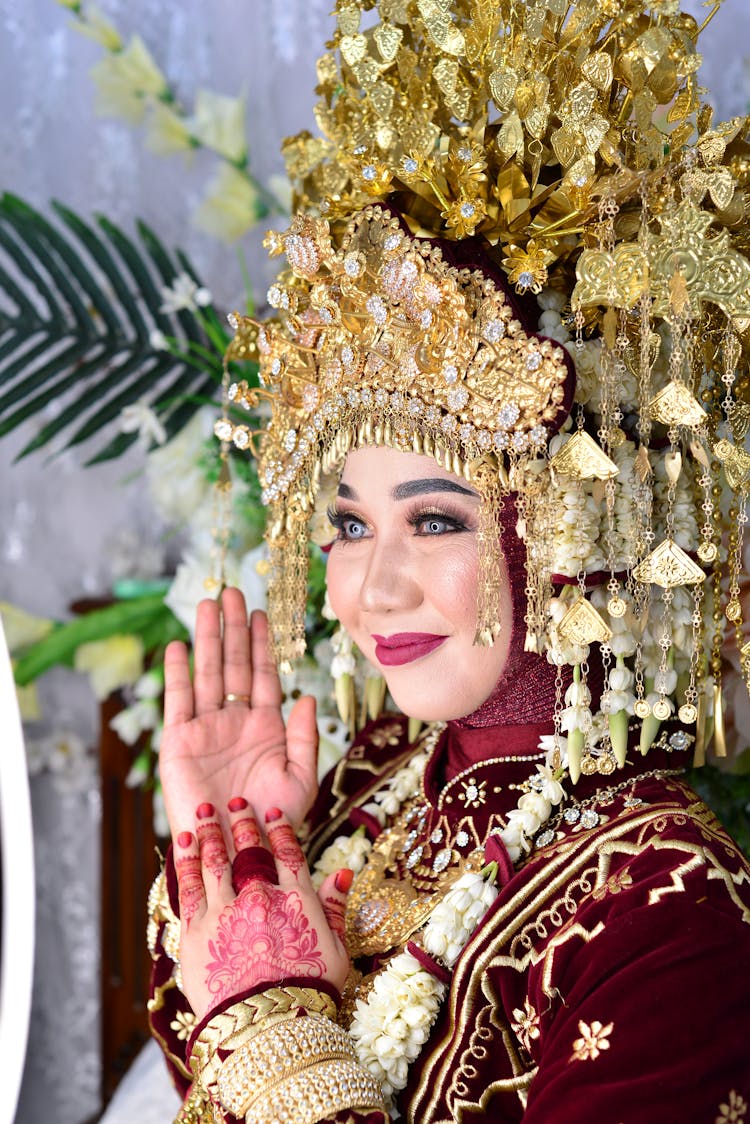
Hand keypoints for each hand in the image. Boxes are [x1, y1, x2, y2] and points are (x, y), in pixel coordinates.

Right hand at [160, 588, 317, 839]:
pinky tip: (180, 645)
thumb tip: (306, 695)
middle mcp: (234, 722)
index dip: (261, 644)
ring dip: (208, 638)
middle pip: (233, 664)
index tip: (263, 611)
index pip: (261, 675)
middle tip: (234, 591)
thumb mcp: (301, 778)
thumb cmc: (274, 823)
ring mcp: (205, 730)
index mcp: (264, 728)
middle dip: (234, 628)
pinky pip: (179, 701)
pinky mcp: (179, 743)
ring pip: (207, 673)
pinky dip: (178, 673)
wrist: (240, 853)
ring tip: (210, 603)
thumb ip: (305, 735)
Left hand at [175, 801, 350, 1020]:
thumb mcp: (336, 949)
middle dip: (242, 823)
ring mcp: (225, 910)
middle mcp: (259, 895)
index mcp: (296, 898)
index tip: (270, 814)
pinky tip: (184, 841)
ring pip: (215, 860)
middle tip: (235, 803)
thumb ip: (336, 908)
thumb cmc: (308, 992)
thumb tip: (343, 874)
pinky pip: (187, 885)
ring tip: (204, 812)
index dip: (279, 829)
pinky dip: (185, 860)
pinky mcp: (195, 930)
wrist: (268, 1025)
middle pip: (249, 850)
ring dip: (210, 832)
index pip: (287, 852)